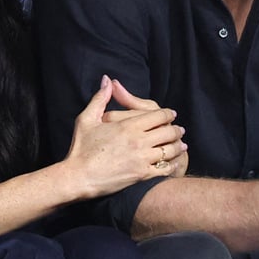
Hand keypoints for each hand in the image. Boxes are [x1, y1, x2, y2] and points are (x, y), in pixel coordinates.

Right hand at [63, 76, 186, 198]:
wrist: (77, 178)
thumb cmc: (80, 148)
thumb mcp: (86, 119)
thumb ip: (100, 98)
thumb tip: (108, 80)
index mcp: (128, 126)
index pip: (158, 115)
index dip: (167, 114)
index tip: (171, 114)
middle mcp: (138, 141)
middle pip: (168, 131)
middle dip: (176, 130)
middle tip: (180, 129)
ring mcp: (142, 159)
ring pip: (169, 150)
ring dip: (178, 146)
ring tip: (181, 145)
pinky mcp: (141, 175)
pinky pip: (164, 168)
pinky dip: (172, 164)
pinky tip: (173, 162)